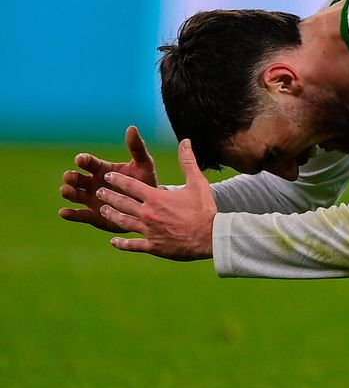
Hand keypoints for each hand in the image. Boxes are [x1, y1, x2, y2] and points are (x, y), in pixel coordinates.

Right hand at [60, 125, 158, 232]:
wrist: (149, 207)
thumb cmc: (144, 182)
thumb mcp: (143, 165)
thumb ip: (137, 148)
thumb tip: (132, 128)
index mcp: (101, 169)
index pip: (88, 162)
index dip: (83, 160)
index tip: (80, 160)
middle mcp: (92, 183)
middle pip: (76, 178)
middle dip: (71, 177)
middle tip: (70, 178)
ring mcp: (91, 199)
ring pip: (74, 195)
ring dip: (68, 192)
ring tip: (66, 191)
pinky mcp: (93, 216)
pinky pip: (79, 215)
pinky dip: (70, 214)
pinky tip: (64, 212)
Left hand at [95, 139, 215, 260]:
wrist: (211, 236)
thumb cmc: (205, 209)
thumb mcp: (197, 182)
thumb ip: (187, 161)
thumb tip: (185, 141)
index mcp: (155, 197)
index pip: (129, 185)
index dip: (117, 180)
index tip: (109, 177)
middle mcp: (147, 213)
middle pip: (121, 203)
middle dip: (108, 196)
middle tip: (99, 192)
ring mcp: (149, 231)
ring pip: (123, 222)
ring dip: (111, 215)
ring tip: (102, 211)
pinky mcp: (154, 246)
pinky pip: (133, 245)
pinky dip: (122, 243)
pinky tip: (114, 242)